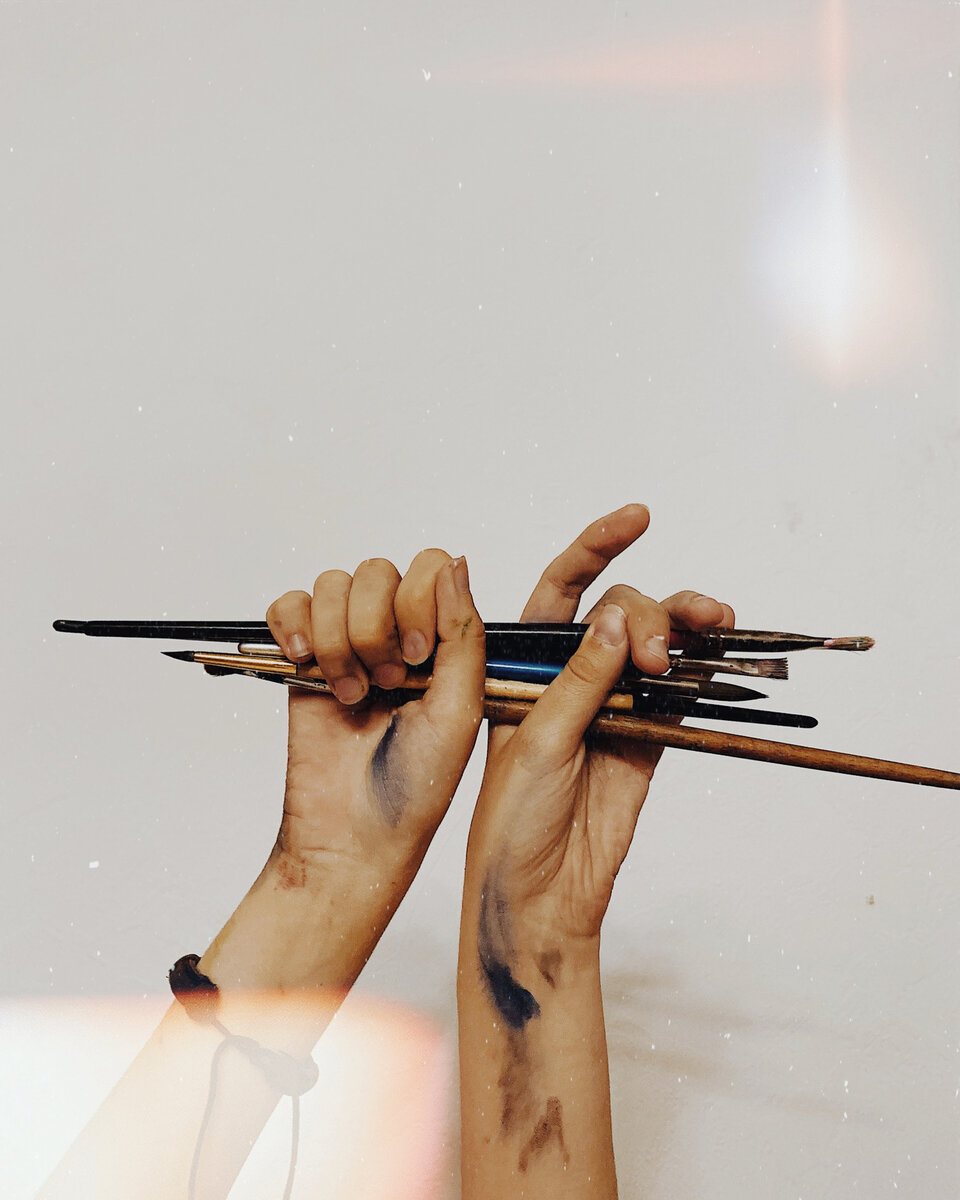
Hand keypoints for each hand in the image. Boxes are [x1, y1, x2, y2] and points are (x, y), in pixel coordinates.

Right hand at [264, 551, 484, 889]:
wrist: (353, 835)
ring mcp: (347, 642)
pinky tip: (304, 661)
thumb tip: (456, 562)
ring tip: (351, 693)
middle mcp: (396, 634)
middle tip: (385, 683)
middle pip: (378, 571)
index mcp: (442, 641)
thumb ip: (462, 633)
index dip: (418, 602)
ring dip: (337, 638)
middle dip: (375, 627)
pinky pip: (288, 603)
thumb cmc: (416, 786)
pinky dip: (292, 623)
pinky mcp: (301, 659)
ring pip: (333, 584)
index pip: (431, 568)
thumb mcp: (460, 709)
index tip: (417, 658)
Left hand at [467, 504, 734, 949]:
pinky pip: (681, 689)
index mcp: (524, 666)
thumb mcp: (535, 744)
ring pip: (656, 642)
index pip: (559, 589)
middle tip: (653, 654)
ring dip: (684, 625)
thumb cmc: (510, 821)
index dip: (594, 545)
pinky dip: (702, 668)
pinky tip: (719, 653)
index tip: (637, 517)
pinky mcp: (648, 734)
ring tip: (707, 629)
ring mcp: (612, 702)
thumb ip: (577, 683)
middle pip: (617, 611)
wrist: (539, 893)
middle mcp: (569, 675)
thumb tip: (609, 616)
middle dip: (644, 613)